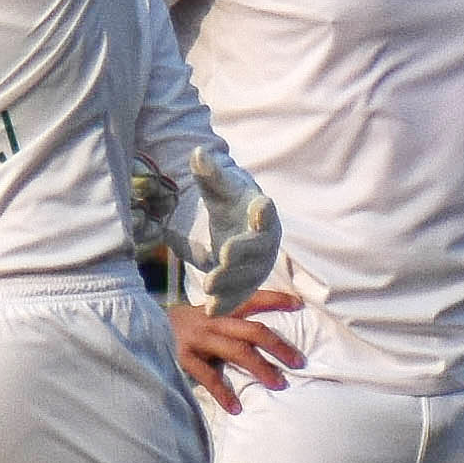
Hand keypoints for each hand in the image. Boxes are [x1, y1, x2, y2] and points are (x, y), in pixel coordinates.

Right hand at [169, 290, 301, 414]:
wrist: (144, 327)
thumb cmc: (188, 325)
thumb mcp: (210, 314)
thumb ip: (233, 320)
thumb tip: (267, 335)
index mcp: (222, 308)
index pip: (253, 298)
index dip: (276, 299)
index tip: (298, 304)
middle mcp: (213, 320)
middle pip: (254, 330)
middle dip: (279, 346)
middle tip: (299, 361)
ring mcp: (199, 339)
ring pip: (237, 352)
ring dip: (261, 368)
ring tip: (280, 384)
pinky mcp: (185, 358)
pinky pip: (208, 377)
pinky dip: (224, 394)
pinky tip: (237, 407)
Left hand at [188, 147, 280, 310]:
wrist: (235, 224)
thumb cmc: (230, 202)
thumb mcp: (217, 187)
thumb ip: (209, 173)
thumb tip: (197, 152)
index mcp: (261, 212)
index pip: (265, 211)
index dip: (263, 211)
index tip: (260, 207)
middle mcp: (266, 240)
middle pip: (256, 249)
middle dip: (240, 256)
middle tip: (220, 260)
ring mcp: (259, 263)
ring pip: (249, 276)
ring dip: (231, 283)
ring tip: (209, 287)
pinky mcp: (248, 281)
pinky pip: (240, 294)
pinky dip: (228, 303)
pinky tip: (211, 310)